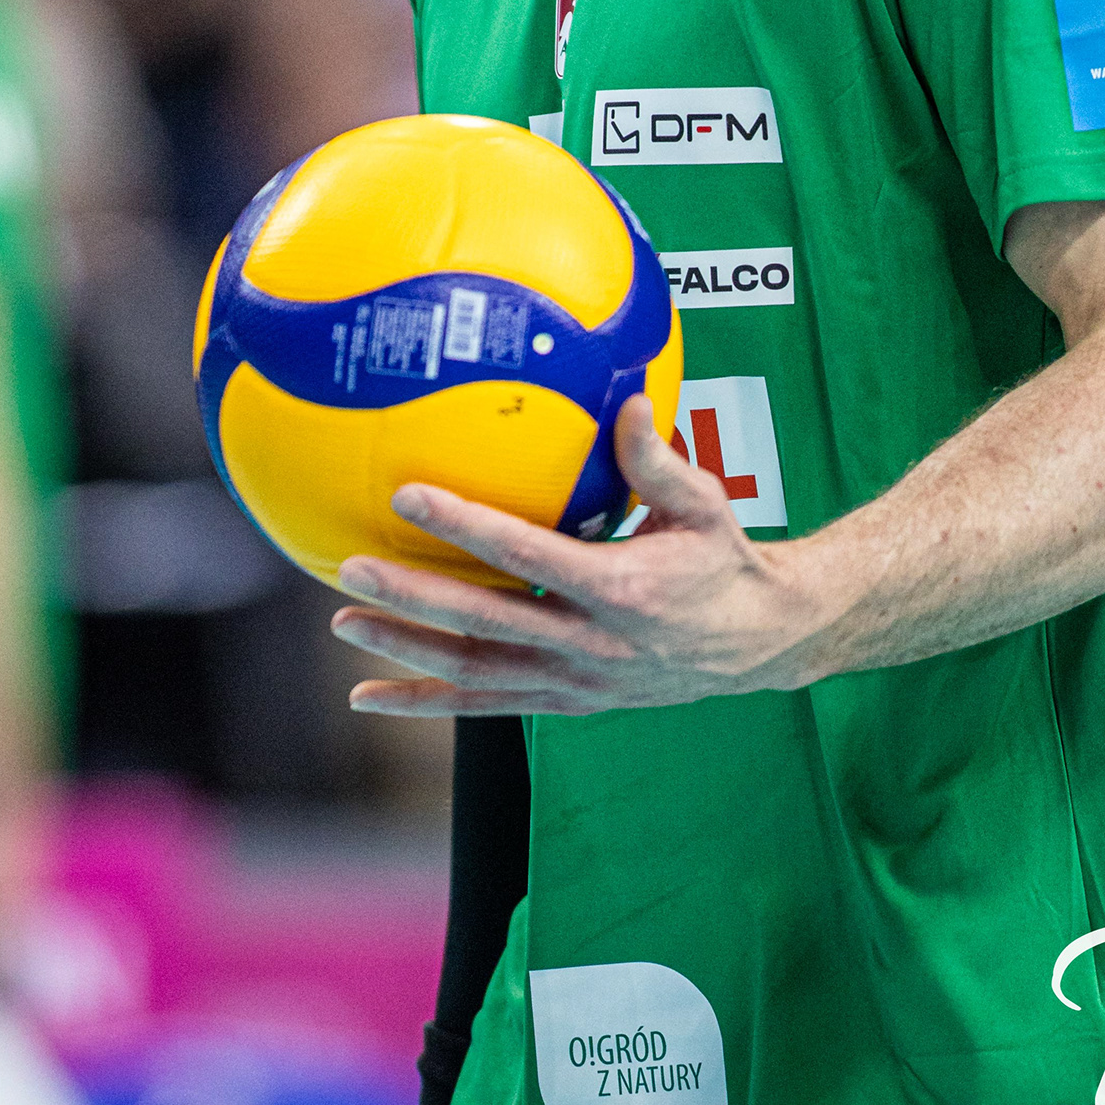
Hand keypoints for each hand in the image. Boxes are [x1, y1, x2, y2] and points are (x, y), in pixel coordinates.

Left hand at [331, 395, 828, 715]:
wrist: (760, 644)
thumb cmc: (726, 561)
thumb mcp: (706, 505)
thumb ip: (658, 459)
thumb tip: (626, 399)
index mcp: (622, 590)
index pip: (528, 556)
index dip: (466, 528)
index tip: (409, 496)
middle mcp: (592, 646)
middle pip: (486, 624)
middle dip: (414, 599)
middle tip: (351, 570)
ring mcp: (576, 682)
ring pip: (477, 673)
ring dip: (407, 651)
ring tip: (345, 624)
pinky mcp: (567, 702)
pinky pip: (487, 704)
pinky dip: (426, 701)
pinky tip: (369, 696)